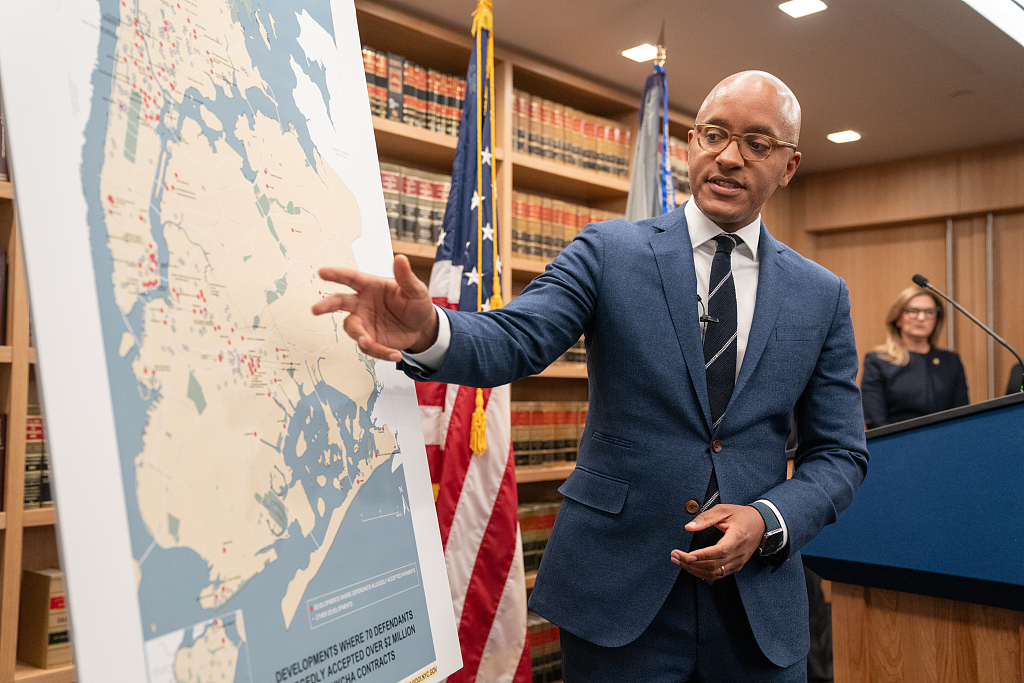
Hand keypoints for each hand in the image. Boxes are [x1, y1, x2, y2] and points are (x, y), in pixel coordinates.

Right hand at [312, 255, 438, 361]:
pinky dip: (380, 352)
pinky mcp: (370, 338)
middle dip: (327, 305)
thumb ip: (406, 277)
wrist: (422, 326)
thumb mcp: (416, 290)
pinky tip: (395, 354)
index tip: (322, 272)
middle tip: (315, 309)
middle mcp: (362, 303)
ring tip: (368, 342)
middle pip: (340, 302)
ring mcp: (364, 322)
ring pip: (352, 328)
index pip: (352, 278)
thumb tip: (400, 259)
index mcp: (371, 286)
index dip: (337, 274)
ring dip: (359, 335)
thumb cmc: (415, 303)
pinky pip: (369, 346)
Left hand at [670, 504, 765, 581]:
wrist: (761, 524)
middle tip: (675, 556)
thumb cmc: (743, 516)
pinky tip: (692, 567)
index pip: (720, 551)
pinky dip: (703, 573)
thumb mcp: (724, 510)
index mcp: (737, 538)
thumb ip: (706, 518)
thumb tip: (689, 526)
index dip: (703, 555)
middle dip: (692, 563)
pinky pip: (718, 575)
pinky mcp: (736, 566)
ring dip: (695, 570)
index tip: (688, 555)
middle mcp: (738, 553)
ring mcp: (738, 562)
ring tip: (679, 561)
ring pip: (715, 573)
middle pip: (714, 565)